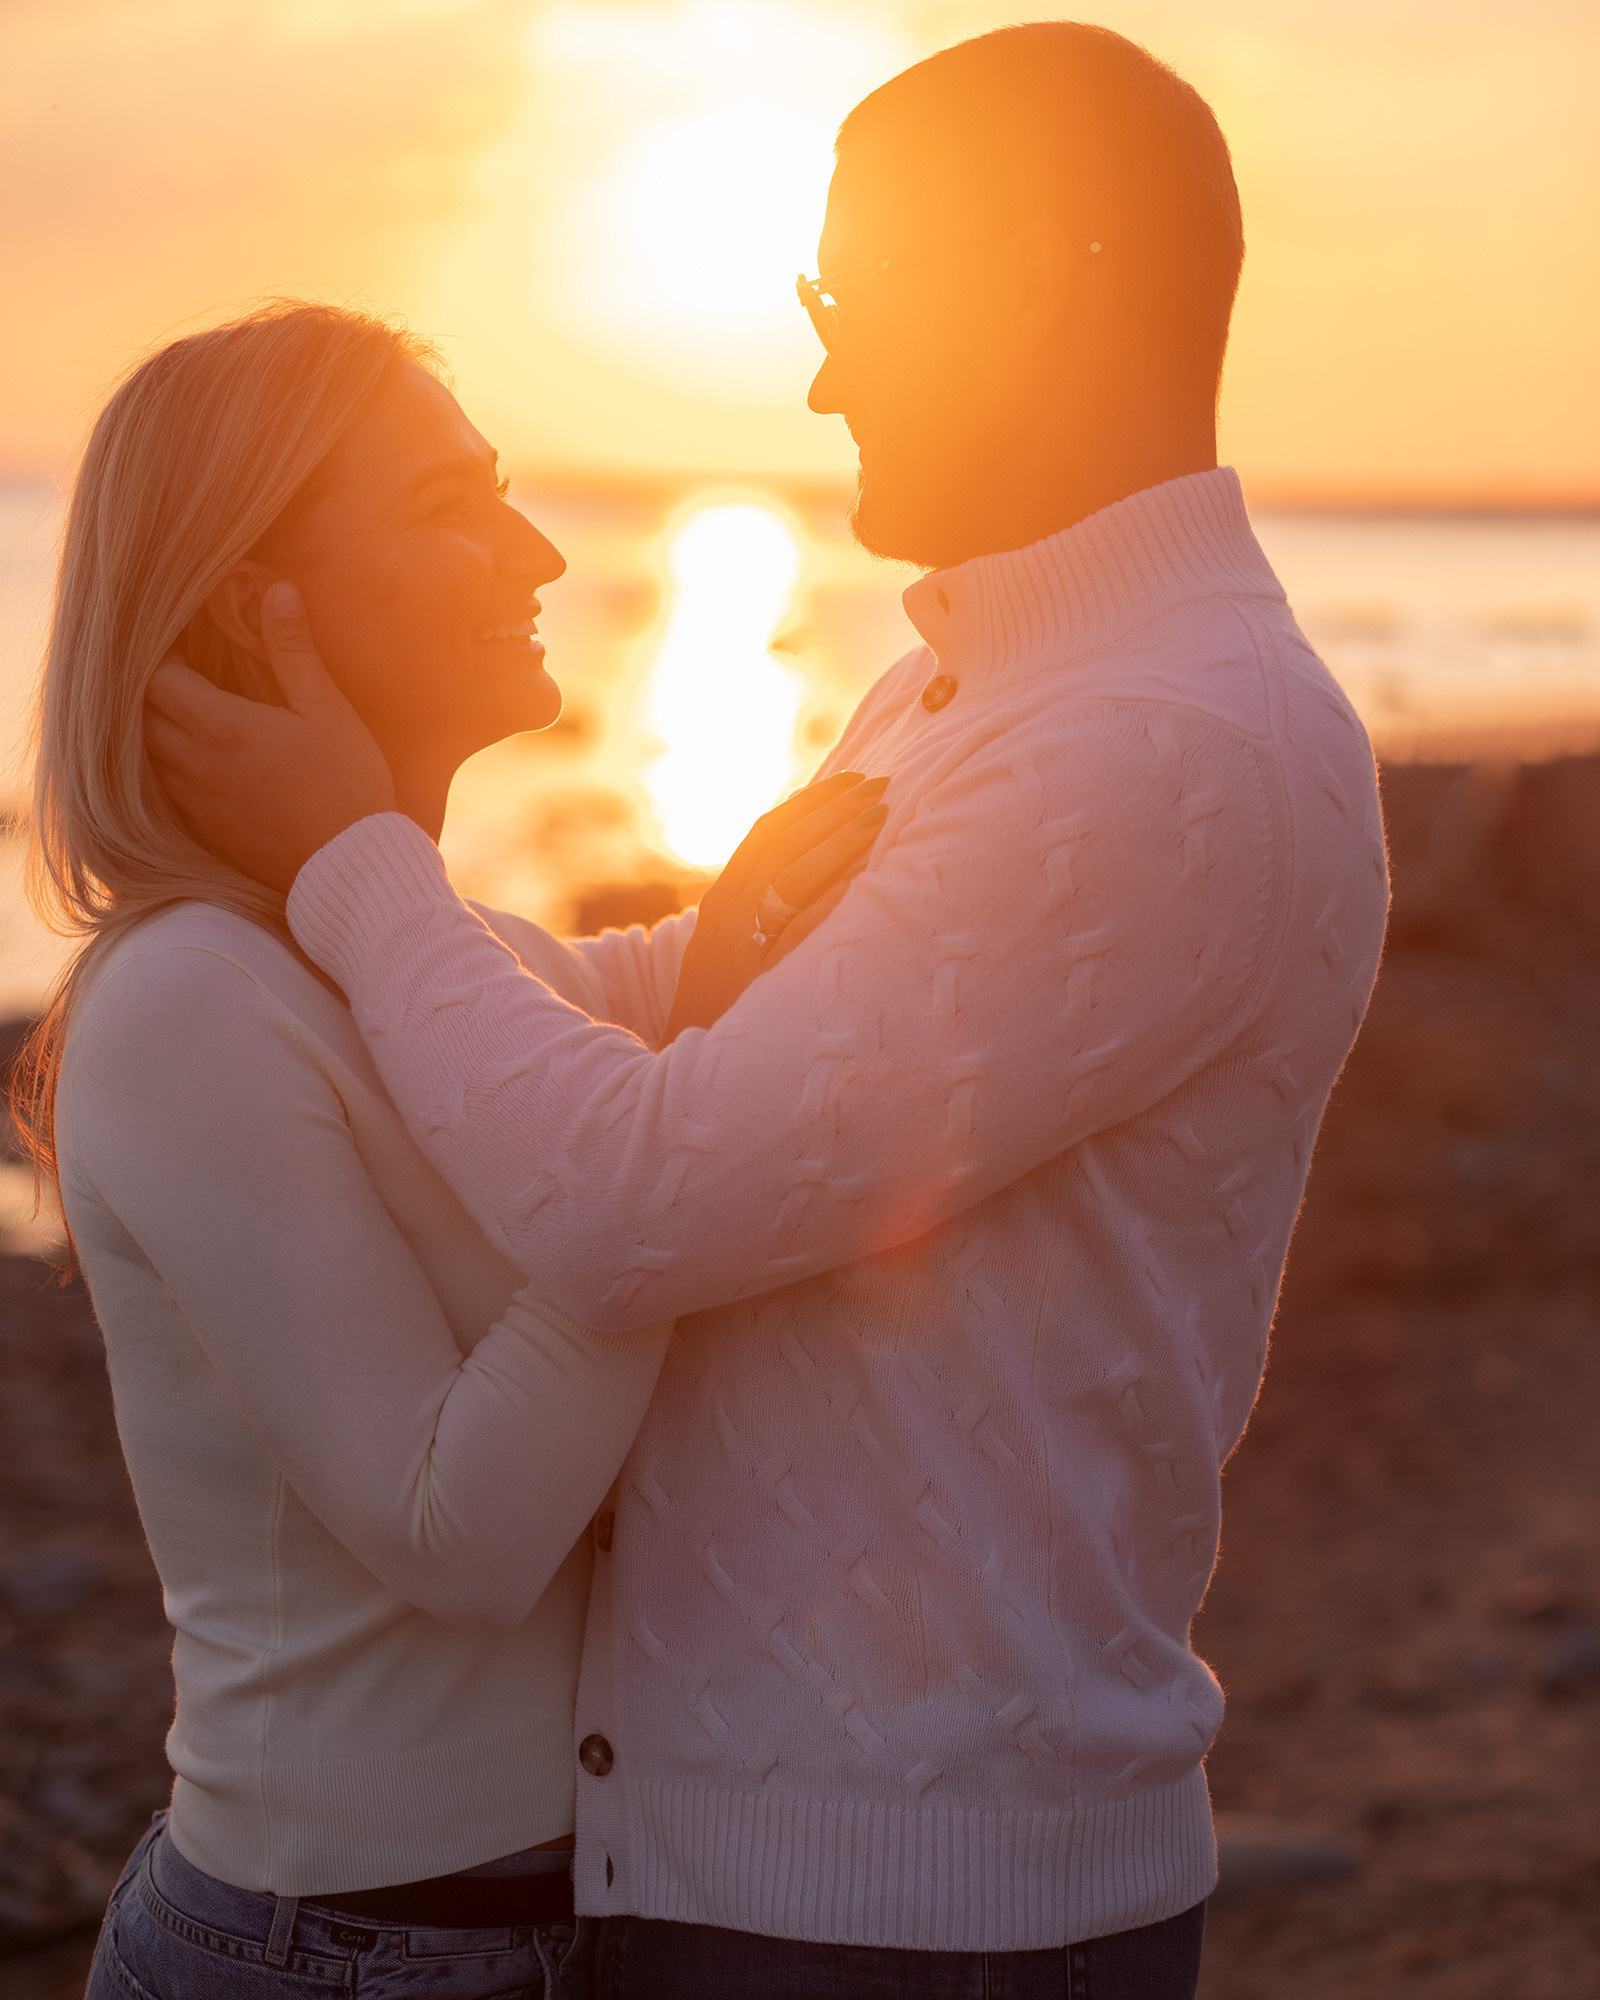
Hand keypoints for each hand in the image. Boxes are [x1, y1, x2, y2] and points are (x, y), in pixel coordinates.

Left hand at [145, 581, 395, 893]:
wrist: (351, 869)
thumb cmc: (348, 786)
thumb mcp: (328, 711)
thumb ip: (295, 651)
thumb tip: (277, 590)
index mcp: (222, 728)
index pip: (157, 678)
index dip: (162, 654)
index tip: (183, 641)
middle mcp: (196, 765)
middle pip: (142, 716)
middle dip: (153, 688)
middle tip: (180, 670)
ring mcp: (197, 803)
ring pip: (150, 755)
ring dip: (159, 729)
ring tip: (186, 710)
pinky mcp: (206, 831)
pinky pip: (168, 790)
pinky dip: (172, 767)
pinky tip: (201, 760)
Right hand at [661, 772, 888, 1042]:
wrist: (687, 1065)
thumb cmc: (723, 1007)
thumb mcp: (737, 948)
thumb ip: (766, 910)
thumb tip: (820, 876)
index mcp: (722, 899)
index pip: (765, 833)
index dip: (809, 802)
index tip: (851, 780)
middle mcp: (724, 912)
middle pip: (779, 843)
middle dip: (830, 810)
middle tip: (877, 786)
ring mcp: (736, 942)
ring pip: (786, 875)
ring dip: (834, 841)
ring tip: (877, 816)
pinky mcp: (751, 976)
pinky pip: (791, 930)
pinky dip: (823, 900)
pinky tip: (858, 880)